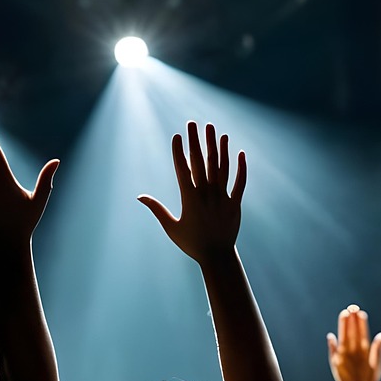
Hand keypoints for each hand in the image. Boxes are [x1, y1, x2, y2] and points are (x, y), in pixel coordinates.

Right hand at [138, 121, 246, 263]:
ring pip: (221, 167)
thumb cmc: (191, 244)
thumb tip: (139, 197)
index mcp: (190, 199)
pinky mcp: (236, 203)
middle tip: (193, 123)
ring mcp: (222, 197)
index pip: (183, 169)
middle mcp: (206, 194)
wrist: (217, 257)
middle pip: (201, 162)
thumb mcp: (171, 228)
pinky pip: (240, 182)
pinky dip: (241, 168)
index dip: (179, 151)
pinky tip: (239, 153)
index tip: (177, 136)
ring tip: (214, 130)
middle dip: (196, 141)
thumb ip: (157, 209)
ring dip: (218, 147)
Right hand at [327, 304, 380, 380]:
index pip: (362, 332)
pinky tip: (331, 337)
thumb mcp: (376, 364)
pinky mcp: (336, 362)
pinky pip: (333, 352)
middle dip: (352, 320)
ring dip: (343, 327)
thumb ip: (378, 349)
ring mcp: (344, 355)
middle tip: (351, 307)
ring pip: (344, 338)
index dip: (361, 322)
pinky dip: (332, 345)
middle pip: (352, 332)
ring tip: (344, 315)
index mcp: (364, 349)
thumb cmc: (369, 378)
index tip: (360, 312)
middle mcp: (354, 350)